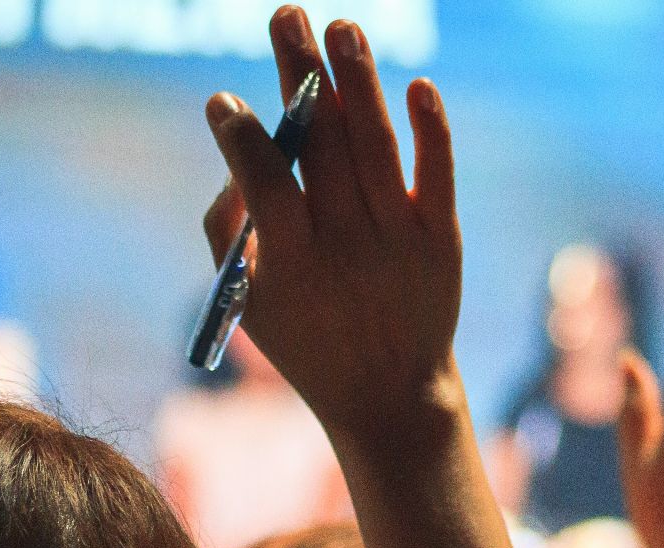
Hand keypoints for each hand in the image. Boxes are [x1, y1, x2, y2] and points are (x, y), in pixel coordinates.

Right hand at [202, 6, 463, 442]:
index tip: (223, 100)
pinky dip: (430, 130)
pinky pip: (437, 174)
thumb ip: (226, 231)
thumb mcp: (247, 303)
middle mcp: (348, 246)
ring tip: (341, 27)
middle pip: (324, 147)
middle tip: (286, 13)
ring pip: (377, 147)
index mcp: (293, 264)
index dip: (244, 139)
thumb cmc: (305, 338)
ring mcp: (399, 239)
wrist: (389, 393)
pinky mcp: (440, 238)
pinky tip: (415, 85)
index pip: (268, 184)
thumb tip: (237, 156)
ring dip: (359, 81)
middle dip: (300, 75)